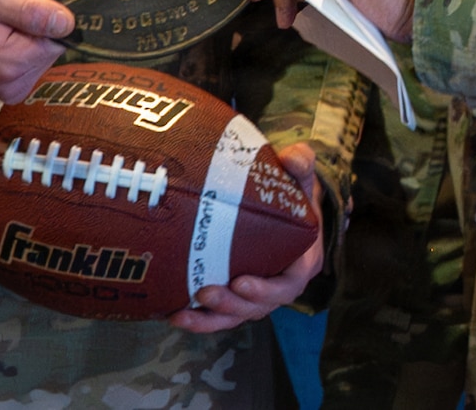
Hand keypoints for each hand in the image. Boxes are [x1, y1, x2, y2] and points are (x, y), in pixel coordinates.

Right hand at [0, 0, 73, 102]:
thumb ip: (29, 9)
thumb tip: (67, 23)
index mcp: (13, 64)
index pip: (61, 34)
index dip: (45, 9)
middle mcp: (16, 84)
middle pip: (54, 40)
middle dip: (37, 15)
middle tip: (8, 0)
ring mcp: (13, 87)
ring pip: (45, 43)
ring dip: (30, 21)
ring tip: (1, 11)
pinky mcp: (12, 83)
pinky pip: (33, 51)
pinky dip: (23, 32)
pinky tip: (1, 23)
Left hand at [172, 141, 323, 332]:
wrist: (282, 202)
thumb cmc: (291, 190)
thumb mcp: (301, 174)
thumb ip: (301, 163)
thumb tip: (293, 157)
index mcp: (302, 260)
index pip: (290, 283)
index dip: (267, 290)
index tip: (241, 282)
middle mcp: (281, 282)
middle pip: (260, 306)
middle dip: (233, 305)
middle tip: (206, 292)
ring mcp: (258, 292)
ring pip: (238, 315)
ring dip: (211, 319)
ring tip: (182, 315)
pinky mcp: (237, 294)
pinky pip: (220, 314)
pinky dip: (200, 318)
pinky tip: (173, 314)